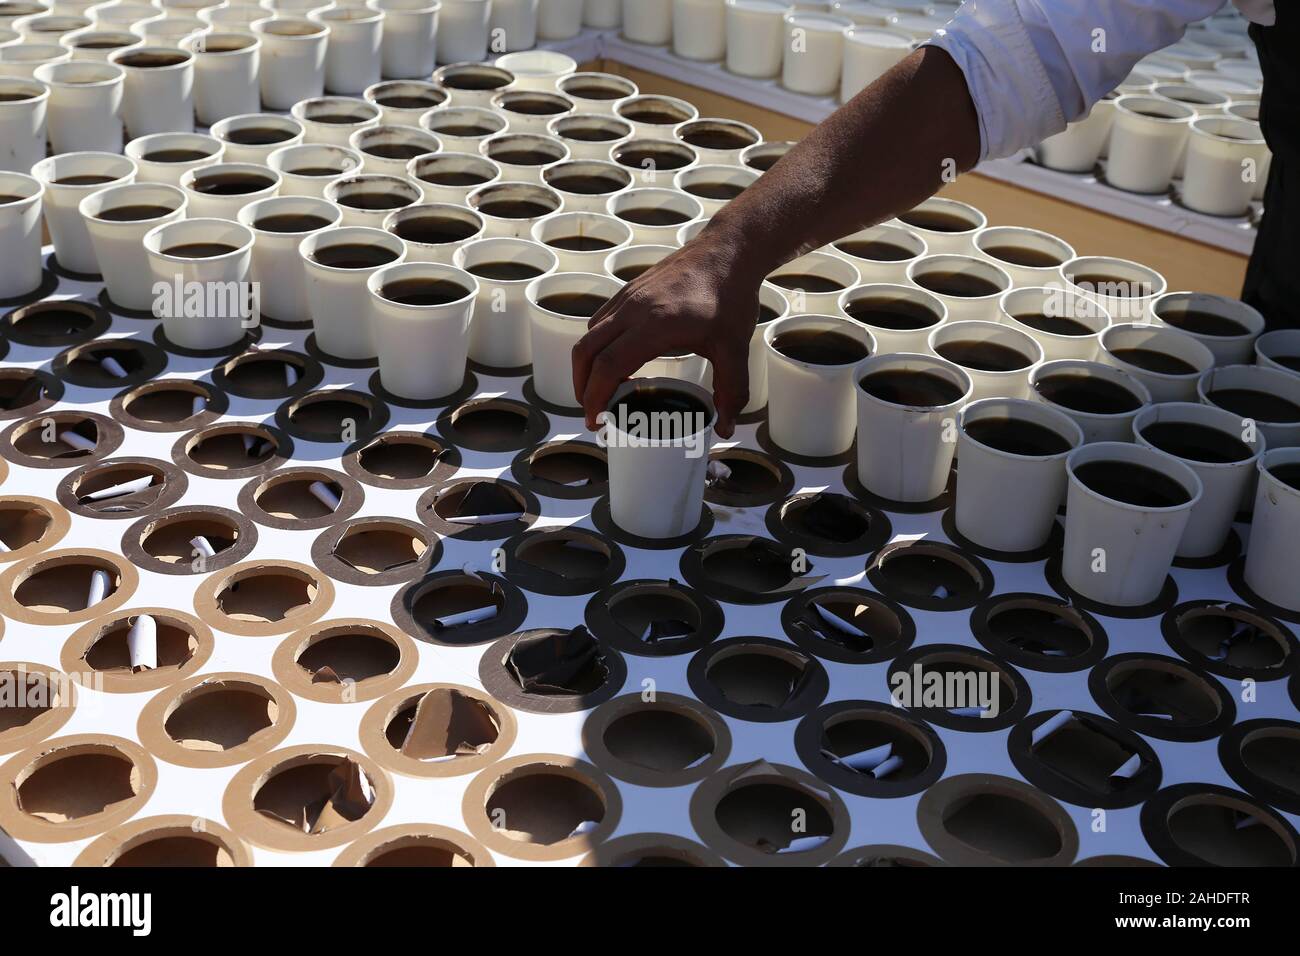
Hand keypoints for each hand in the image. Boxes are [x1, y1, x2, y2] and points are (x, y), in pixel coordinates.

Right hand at [571, 234, 763, 437]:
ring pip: (589, 335)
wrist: (728, 250)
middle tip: (592, 411)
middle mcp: (633, 309)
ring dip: (586, 365)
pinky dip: (597, 345)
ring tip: (603, 389)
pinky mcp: (630, 290)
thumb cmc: (730, 295)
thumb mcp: (735, 347)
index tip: (595, 420)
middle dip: (581, 386)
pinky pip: (600, 320)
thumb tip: (726, 427)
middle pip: (585, 351)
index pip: (608, 366)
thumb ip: (731, 390)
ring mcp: (628, 297)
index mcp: (654, 325)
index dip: (595, 397)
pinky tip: (618, 359)